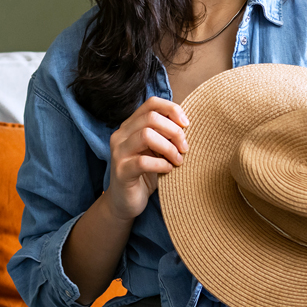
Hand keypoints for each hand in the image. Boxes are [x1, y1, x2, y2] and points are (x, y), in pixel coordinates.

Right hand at [103, 96, 189, 221]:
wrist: (125, 203)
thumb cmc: (146, 174)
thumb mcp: (156, 150)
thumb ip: (165, 134)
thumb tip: (186, 123)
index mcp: (130, 126)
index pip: (151, 103)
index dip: (172, 109)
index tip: (187, 124)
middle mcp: (121, 135)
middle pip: (151, 118)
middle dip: (174, 131)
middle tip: (185, 148)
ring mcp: (119, 153)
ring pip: (146, 135)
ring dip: (169, 147)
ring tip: (178, 160)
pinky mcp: (121, 171)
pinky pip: (143, 162)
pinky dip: (162, 164)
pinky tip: (168, 170)